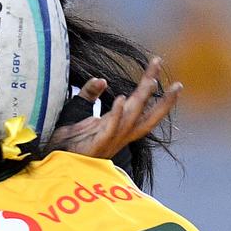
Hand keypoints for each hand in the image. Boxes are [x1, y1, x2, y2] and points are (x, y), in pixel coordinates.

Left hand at [47, 58, 181, 158]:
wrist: (52, 158)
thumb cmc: (66, 139)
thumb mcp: (79, 111)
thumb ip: (89, 94)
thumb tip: (101, 80)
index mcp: (116, 126)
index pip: (141, 107)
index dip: (153, 92)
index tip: (161, 72)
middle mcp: (118, 135)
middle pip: (146, 116)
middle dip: (164, 102)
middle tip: (178, 85)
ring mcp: (109, 141)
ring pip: (132, 120)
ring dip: (142, 101)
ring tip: (150, 81)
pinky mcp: (96, 146)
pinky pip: (110, 129)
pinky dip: (117, 114)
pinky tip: (121, 98)